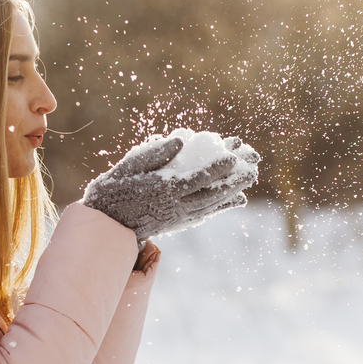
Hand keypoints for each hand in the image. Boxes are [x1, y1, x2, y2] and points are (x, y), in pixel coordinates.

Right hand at [82, 136, 254, 241]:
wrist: (110, 221)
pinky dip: (221, 206)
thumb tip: (181, 140)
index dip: (216, 168)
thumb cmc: (118, 186)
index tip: (232, 157)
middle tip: (252, 169)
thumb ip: (155, 152)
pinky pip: (204, 214)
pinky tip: (235, 199)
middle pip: (210, 194)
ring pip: (211, 205)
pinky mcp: (178, 223)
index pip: (195, 179)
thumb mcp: (131, 164)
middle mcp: (174, 206)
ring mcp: (177, 217)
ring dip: (232, 193)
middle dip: (233, 181)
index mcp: (163, 189)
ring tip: (249, 180)